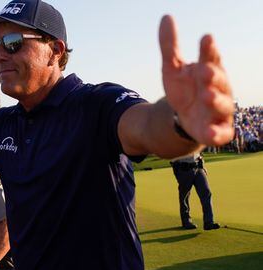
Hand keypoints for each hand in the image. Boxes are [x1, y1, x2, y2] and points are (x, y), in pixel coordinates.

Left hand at [159, 15, 233, 145]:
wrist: (183, 119)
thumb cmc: (184, 89)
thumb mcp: (171, 68)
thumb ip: (169, 45)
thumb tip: (166, 17)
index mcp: (209, 70)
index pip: (211, 58)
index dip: (209, 50)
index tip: (205, 38)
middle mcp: (218, 89)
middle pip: (219, 81)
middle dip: (213, 75)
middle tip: (204, 70)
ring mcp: (219, 110)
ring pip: (223, 105)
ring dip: (216, 101)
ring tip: (206, 95)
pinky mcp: (217, 131)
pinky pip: (220, 133)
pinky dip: (216, 134)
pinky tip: (209, 133)